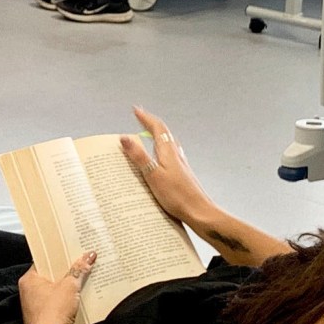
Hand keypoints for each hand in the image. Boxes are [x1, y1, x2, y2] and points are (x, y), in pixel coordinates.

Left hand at [19, 251, 94, 323]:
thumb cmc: (54, 310)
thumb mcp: (69, 287)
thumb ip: (79, 270)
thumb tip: (89, 255)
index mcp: (29, 279)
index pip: (43, 261)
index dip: (57, 256)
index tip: (70, 251)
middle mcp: (26, 291)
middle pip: (48, 275)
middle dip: (64, 272)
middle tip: (79, 263)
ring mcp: (32, 305)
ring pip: (51, 290)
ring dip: (64, 286)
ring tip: (80, 278)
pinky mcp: (39, 316)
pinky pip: (52, 302)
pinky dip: (62, 299)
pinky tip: (76, 297)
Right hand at [120, 106, 212, 226]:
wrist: (199, 212)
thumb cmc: (178, 196)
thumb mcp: (153, 175)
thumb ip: (139, 156)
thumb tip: (125, 138)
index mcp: (168, 152)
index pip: (157, 128)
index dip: (146, 118)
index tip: (136, 110)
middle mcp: (176, 155)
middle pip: (163, 134)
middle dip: (150, 125)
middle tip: (140, 119)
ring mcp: (180, 165)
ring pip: (167, 145)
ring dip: (156, 138)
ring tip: (146, 137)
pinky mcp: (181, 175)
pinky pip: (169, 157)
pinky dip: (160, 152)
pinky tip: (159, 161)